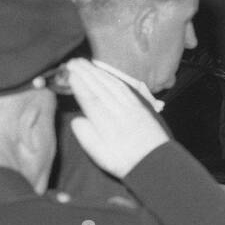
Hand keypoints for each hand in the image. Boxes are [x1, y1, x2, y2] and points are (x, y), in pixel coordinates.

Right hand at [66, 59, 170, 178]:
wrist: (155, 163)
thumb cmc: (126, 162)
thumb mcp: (101, 156)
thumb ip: (87, 137)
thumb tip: (77, 119)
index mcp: (107, 125)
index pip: (90, 100)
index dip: (79, 85)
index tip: (69, 74)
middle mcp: (119, 113)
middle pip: (100, 88)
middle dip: (86, 73)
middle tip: (73, 62)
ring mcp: (131, 108)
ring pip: (112, 86)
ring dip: (98, 72)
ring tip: (86, 63)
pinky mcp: (140, 107)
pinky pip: (126, 89)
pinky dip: (114, 78)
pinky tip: (107, 73)